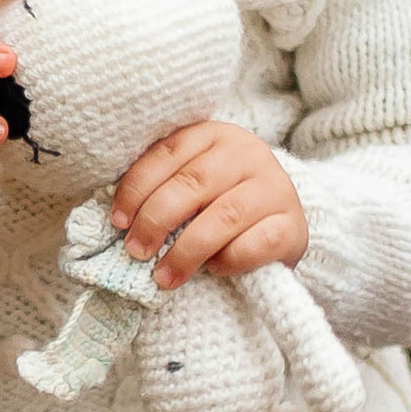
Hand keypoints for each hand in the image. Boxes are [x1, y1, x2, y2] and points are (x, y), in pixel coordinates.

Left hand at [114, 120, 308, 284]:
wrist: (281, 222)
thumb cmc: (222, 202)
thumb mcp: (193, 184)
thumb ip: (164, 187)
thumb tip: (120, 219)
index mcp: (215, 135)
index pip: (168, 153)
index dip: (137, 188)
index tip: (118, 221)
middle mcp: (248, 153)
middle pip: (192, 184)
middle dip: (156, 220)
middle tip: (136, 251)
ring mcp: (275, 187)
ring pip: (223, 217)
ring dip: (185, 251)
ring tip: (163, 276)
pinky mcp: (292, 224)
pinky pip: (255, 244)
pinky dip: (227, 260)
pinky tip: (212, 269)